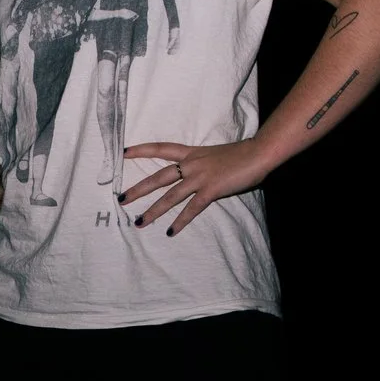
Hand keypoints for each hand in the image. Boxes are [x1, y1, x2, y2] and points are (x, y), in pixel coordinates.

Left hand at [116, 138, 272, 235]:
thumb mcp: (216, 156)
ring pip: (170, 196)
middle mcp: (191, 164)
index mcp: (192, 153)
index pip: (161, 148)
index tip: (123, 152)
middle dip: (138, 188)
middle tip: (121, 199)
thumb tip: (198, 176)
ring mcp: (200, 177)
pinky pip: (192, 208)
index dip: (141, 150)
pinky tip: (171, 232)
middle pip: (158, 176)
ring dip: (153, 210)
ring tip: (139, 222)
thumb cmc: (242, 154)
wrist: (259, 152)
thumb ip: (204, 165)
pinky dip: (180, 221)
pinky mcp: (211, 190)